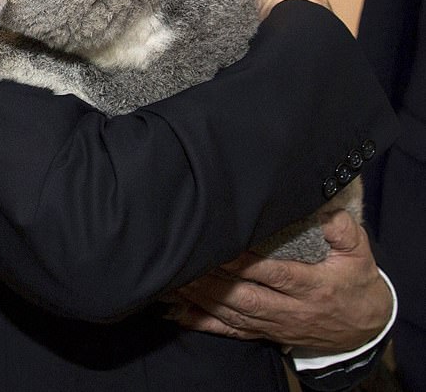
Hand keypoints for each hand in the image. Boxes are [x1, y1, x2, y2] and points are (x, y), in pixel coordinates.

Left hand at [164, 210, 392, 352]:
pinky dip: (204, 323)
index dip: (248, 262)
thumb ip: (341, 229)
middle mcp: (292, 310)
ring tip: (178, 277)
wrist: (365, 327)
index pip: (277, 275)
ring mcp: (277, 325)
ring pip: (235, 314)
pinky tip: (179, 312)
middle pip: (248, 297)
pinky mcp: (267, 334)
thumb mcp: (359, 251)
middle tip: (189, 258)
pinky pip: (232, 332)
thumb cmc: (356, 281)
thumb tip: (324, 210)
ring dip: (204, 298)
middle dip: (216, 280)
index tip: (224, 244)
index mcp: (313, 287)